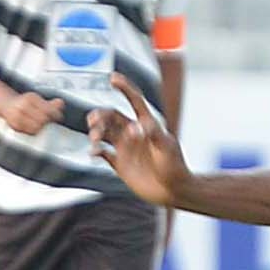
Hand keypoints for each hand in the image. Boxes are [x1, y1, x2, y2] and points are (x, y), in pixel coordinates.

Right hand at [0, 90, 63, 134]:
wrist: (7, 105)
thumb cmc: (27, 103)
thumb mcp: (39, 100)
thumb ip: (52, 104)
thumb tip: (61, 102)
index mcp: (30, 98)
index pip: (48, 109)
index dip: (56, 114)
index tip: (58, 116)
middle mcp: (22, 106)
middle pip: (43, 119)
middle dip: (48, 121)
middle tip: (50, 121)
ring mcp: (17, 116)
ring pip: (37, 127)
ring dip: (42, 127)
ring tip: (43, 125)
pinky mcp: (14, 125)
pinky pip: (29, 132)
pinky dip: (35, 131)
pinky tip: (36, 128)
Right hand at [89, 73, 190, 206]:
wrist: (174, 191)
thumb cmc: (175, 167)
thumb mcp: (166, 147)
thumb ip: (152, 134)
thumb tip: (135, 126)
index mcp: (146, 125)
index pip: (134, 101)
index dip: (125, 88)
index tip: (113, 78)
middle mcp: (133, 133)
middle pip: (111, 116)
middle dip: (100, 116)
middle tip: (94, 122)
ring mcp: (125, 148)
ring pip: (104, 132)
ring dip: (96, 131)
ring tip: (95, 138)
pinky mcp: (119, 163)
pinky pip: (102, 153)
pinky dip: (95, 150)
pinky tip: (94, 152)